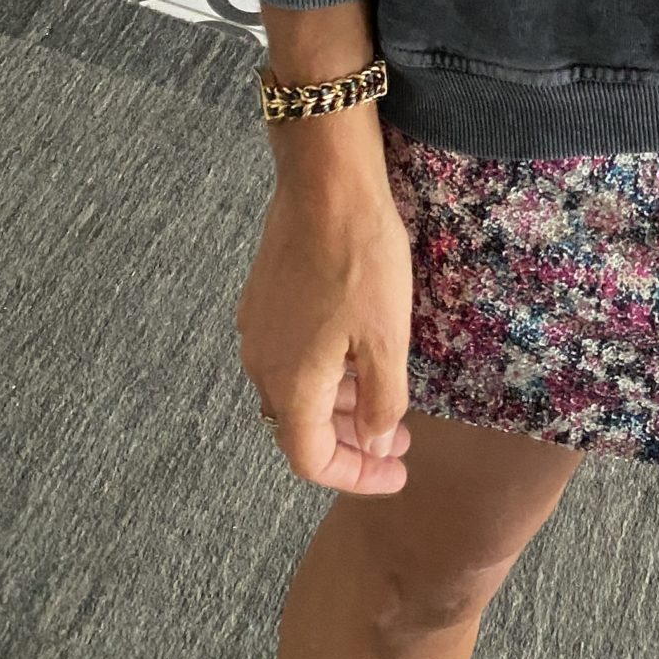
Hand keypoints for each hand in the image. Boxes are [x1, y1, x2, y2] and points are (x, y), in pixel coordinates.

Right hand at [236, 140, 414, 495]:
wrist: (325, 182)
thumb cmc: (360, 259)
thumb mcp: (387, 339)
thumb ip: (383, 402)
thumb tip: (376, 444)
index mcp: (290, 385)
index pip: (312, 459)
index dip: (356, 476)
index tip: (397, 473)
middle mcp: (262, 363)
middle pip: (301, 426)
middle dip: (353, 439)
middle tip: (400, 436)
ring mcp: (258, 328)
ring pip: (296, 389)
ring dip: (340, 403)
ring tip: (386, 394)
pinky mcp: (264, 297)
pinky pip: (292, 355)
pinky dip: (326, 371)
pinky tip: (359, 351)